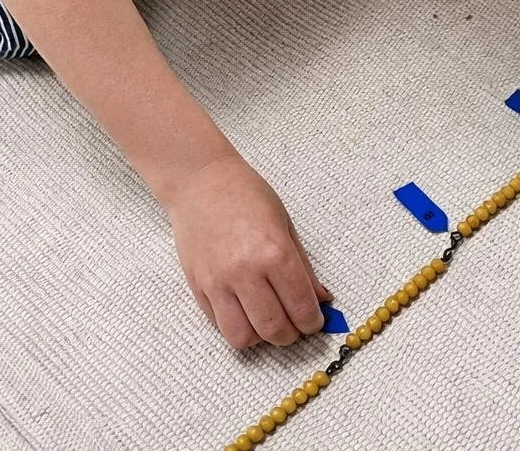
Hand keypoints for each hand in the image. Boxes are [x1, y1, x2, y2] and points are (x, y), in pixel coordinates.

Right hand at [165, 152, 332, 348]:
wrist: (199, 181)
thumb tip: (322, 300)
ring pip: (242, 337)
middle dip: (291, 336)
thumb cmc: (246, 195)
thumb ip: (303, 267)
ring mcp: (217, 282)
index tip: (314, 320)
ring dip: (261, 338)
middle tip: (294, 325)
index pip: (301, 309)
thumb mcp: (285, 224)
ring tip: (267, 321)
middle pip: (273, 330)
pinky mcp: (197, 287)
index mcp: (274, 253)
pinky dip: (236, 326)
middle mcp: (244, 272)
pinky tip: (245, 309)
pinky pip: (219, 324)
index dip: (313, 323)